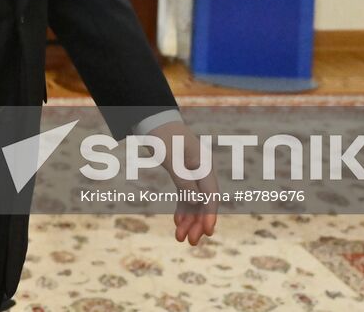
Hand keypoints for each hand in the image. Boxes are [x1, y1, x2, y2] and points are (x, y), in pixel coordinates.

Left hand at [156, 121, 218, 245]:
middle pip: (203, 202)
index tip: (207, 231)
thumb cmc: (162, 136)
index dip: (209, 215)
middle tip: (189, 242)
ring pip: (194, 201)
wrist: (153, 120)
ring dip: (189, 220)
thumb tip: (195, 203)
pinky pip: (186, 195)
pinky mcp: (183, 174)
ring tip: (179, 238)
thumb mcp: (171, 158)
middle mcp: (202, 170)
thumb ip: (184, 180)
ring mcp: (193, 173)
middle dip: (197, 223)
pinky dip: (182, 209)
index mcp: (204, 164)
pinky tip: (177, 222)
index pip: (210, 195)